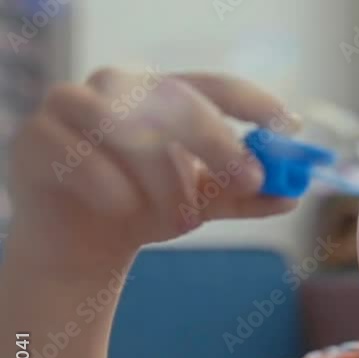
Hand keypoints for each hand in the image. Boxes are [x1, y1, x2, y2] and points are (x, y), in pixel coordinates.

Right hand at [7, 68, 302, 272]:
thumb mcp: (203, 202)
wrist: (80, 241)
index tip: (289, 127)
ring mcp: (72, 105)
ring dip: (166, 182)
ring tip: (178, 219)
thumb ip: (245, 197)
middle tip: (250, 179)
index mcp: (162, 92)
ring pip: (133, 134)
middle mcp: (117, 87)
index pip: (215, 85)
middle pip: (177, 100)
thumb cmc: (145, 206)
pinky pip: (84, 161)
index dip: (255, 103)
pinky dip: (114, 192)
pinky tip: (122, 211)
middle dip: (220, 143)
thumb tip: (293, 196)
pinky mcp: (35, 137)